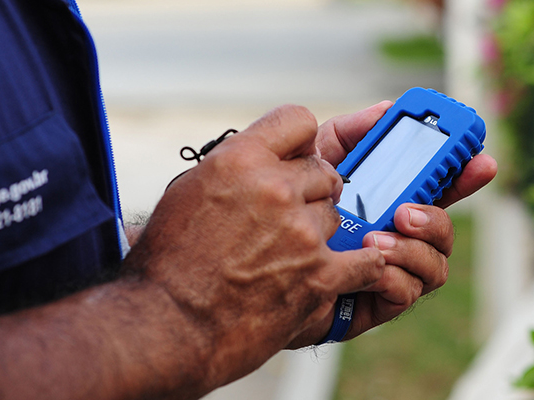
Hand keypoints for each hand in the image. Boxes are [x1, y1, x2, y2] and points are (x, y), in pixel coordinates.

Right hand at [127, 105, 384, 389]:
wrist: (167, 326)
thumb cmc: (167, 263)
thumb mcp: (188, 192)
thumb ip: (232, 167)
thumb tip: (260, 157)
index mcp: (239, 159)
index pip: (298, 120)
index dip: (299, 142)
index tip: (295, 160)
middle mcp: (274, 187)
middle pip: (322, 171)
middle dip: (309, 191)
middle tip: (289, 218)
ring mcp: (301, 231)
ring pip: (334, 214)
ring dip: (319, 232)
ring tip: (287, 257)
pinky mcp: (320, 274)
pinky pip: (365, 260)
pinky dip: (362, 265)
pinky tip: (353, 267)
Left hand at [288, 101, 497, 346]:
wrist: (252, 261)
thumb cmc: (286, 209)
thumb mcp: (313, 162)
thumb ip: (348, 134)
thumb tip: (385, 108)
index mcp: (390, 201)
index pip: (439, 186)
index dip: (465, 173)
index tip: (481, 159)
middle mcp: (399, 236)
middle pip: (444, 228)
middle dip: (439, 217)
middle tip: (406, 209)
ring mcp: (392, 270)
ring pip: (435, 264)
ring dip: (413, 249)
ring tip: (375, 238)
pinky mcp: (377, 301)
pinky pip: (407, 291)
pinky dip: (393, 275)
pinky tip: (367, 266)